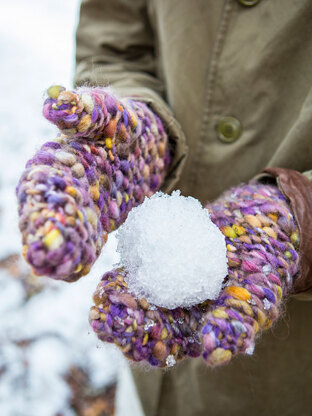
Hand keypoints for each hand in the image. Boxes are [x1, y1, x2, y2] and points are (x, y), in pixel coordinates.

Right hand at [16, 86, 169, 281]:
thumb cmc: (123, 122)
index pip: (42, 182)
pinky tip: (77, 271)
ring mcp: (83, 207)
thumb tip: (55, 102)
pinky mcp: (101, 221)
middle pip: (50, 212)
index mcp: (58, 160)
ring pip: (67, 230)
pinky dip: (81, 254)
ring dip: (62, 249)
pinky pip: (88, 239)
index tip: (40, 221)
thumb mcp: (107, 109)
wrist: (145, 143)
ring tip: (57, 270)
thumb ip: (84, 108)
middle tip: (43, 257)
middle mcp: (65, 187)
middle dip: (46, 233)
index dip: (39, 201)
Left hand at [89, 182, 298, 366]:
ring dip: (118, 290)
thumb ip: (235, 328)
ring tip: (105, 290)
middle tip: (103, 315)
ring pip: (136, 288)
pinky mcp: (163, 252)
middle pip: (140, 318)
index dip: (140, 342)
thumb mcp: (256, 303)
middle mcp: (172, 306)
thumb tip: (212, 356)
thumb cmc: (262, 275)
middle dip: (119, 319)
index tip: (124, 335)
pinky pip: (145, 255)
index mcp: (190, 330)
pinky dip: (133, 253)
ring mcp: (165, 277)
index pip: (160, 345)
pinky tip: (122, 250)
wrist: (259, 232)